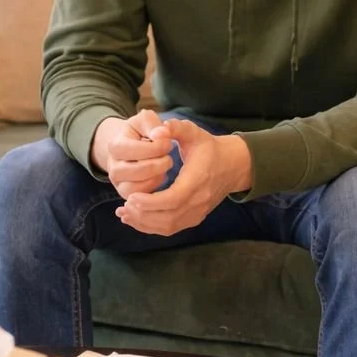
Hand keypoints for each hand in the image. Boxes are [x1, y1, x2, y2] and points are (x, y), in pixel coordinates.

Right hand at [91, 111, 173, 199]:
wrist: (130, 145)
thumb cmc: (141, 131)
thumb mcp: (146, 120)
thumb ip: (154, 124)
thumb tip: (161, 134)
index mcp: (116, 145)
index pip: (136, 150)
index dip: (157, 147)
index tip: (168, 142)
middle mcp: (113, 167)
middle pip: (138, 171)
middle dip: (159, 163)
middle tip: (168, 157)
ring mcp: (118, 183)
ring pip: (138, 188)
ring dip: (157, 177)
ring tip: (164, 166)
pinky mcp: (126, 194)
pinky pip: (141, 198)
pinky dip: (154, 188)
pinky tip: (160, 175)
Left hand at [117, 119, 251, 236]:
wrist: (233, 166)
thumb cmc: (209, 148)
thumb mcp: (194, 132)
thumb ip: (176, 128)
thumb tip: (159, 130)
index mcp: (198, 179)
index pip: (173, 199)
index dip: (150, 202)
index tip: (132, 197)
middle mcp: (200, 200)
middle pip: (168, 217)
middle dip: (143, 214)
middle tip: (123, 206)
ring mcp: (198, 212)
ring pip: (169, 226)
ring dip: (144, 223)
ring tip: (125, 214)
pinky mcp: (195, 218)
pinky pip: (172, 228)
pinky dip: (152, 227)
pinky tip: (136, 219)